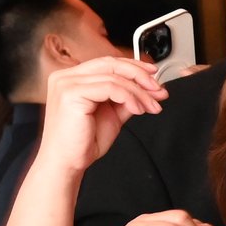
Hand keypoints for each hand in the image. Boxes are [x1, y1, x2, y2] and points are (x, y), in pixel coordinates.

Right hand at [38, 56, 164, 174]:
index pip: (108, 63)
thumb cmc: (84, 141)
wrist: (67, 161)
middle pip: (112, 65)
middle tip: (159, 91)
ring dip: (139, 92)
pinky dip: (129, 97)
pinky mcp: (71, 93)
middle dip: (141, 77)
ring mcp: (67, 83)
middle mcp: (67, 77)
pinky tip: (137, 109)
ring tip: (150, 107)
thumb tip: (152, 89)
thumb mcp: (113, 114)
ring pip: (114, 78)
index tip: (154, 77)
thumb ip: (128, 98)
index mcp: (73, 78)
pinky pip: (110, 88)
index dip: (134, 67)